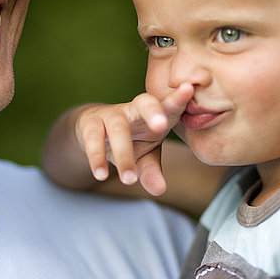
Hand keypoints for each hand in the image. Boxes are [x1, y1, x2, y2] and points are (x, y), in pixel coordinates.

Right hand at [75, 83, 193, 195]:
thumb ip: (152, 171)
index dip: (178, 99)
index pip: (169, 105)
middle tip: (161, 126)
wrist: (92, 132)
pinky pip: (93, 139)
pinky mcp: (90, 123)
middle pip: (144, 104)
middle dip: (153, 112)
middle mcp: (134, 109)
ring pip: (118, 129)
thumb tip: (159, 190)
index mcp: (155, 114)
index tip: (188, 90)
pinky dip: (97, 158)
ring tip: (129, 179)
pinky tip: (101, 175)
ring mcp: (111, 114)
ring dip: (124, 154)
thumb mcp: (143, 156)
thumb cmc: (129, 140)